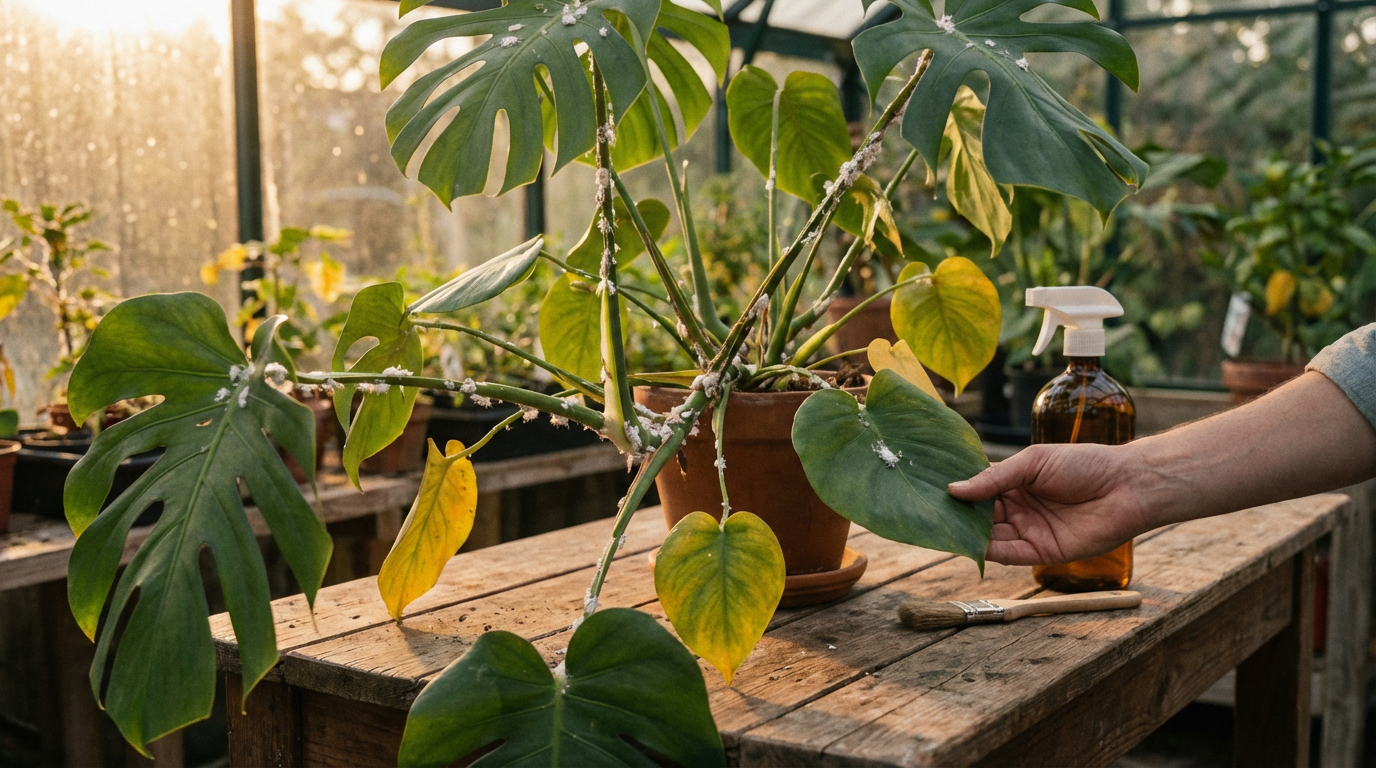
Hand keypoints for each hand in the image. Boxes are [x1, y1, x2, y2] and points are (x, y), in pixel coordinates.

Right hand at [948, 443, 1156, 565]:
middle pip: (979, 516)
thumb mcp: (1033, 462)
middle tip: (928, 516)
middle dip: (957, 517)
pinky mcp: (1042, 553)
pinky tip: (971, 546)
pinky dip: (989, 552)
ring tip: (942, 532)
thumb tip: (954, 489)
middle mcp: (1018, 508)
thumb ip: (994, 478)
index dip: (956, 492)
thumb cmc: (1084, 464)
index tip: (929, 492)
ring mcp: (1029, 531)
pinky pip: (1010, 555)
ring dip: (968, 536)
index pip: (977, 490)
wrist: (1126, 486)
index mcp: (1015, 483)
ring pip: (990, 537)